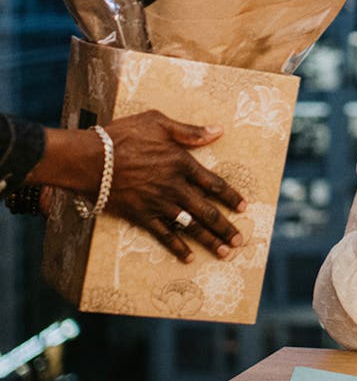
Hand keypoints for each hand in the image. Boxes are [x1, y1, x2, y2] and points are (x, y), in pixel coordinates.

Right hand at [104, 111, 248, 263]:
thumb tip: (218, 130)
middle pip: (208, 211)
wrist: (88, 159)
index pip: (214, 184)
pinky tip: (188, 258)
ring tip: (224, 253)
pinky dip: (177, 247)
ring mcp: (158, 203)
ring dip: (209, 240)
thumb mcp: (157, 123)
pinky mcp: (141, 215)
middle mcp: (175, 187)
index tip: (243, 207)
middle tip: (239, 240)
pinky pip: (163, 235)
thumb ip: (189, 131)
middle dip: (226, 227)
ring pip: (190, 226)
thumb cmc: (122, 136)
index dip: (231, 196)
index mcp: (182, 164)